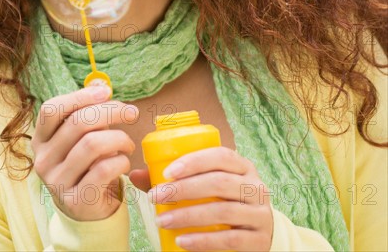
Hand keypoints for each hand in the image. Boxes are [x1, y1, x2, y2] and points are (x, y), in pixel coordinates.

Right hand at [30, 86, 138, 220]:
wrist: (87, 210)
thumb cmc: (87, 164)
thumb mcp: (83, 136)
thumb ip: (89, 111)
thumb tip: (100, 84)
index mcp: (41, 139)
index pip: (52, 109)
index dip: (80, 96)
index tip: (106, 92)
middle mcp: (44, 159)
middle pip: (77, 123)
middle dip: (111, 111)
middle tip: (132, 113)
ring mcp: (57, 182)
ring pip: (92, 144)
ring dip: (119, 138)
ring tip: (128, 143)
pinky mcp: (76, 200)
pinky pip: (104, 169)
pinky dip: (121, 160)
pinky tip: (124, 161)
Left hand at [129, 147, 272, 250]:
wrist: (258, 234)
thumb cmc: (224, 202)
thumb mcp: (207, 186)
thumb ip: (174, 180)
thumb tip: (136, 175)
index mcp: (242, 166)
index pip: (221, 156)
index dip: (194, 161)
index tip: (167, 172)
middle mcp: (255, 187)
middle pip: (219, 182)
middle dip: (184, 189)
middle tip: (156, 197)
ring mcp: (260, 214)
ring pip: (223, 211)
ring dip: (188, 216)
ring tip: (162, 220)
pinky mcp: (259, 240)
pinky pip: (230, 240)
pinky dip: (203, 241)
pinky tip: (182, 240)